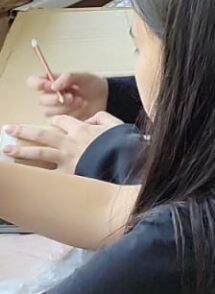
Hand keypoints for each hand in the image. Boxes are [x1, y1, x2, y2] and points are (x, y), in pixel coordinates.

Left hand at [2, 113, 122, 173]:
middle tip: (8, 128)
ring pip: (39, 152)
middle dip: (23, 131)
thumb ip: (103, 117)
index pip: (61, 121)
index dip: (55, 121)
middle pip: (42, 134)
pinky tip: (22, 176)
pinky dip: (35, 175)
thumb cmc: (122, 143)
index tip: (50, 123)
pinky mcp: (68, 175)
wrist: (125, 161)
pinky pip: (48, 174)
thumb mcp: (116, 124)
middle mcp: (69, 142)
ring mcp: (66, 159)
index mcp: (81, 128)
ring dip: (21, 151)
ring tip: (6, 149)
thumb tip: (92, 117)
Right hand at [26, 70, 108, 119]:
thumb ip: (68, 77)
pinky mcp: (60, 122)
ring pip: (49, 112)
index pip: (33, 82)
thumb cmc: (91, 84)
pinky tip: (80, 109)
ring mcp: (54, 109)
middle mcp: (49, 96)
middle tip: (71, 96)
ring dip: (65, 107)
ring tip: (80, 101)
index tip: (49, 85)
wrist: (104, 97)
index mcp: (51, 82)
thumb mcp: (82, 76)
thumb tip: (53, 86)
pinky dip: (69, 115)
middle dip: (55, 99)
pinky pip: (57, 122)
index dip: (37, 84)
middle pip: (41, 100)